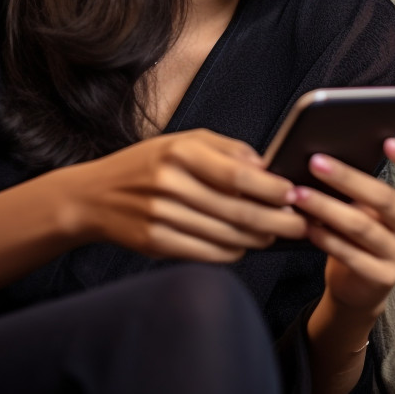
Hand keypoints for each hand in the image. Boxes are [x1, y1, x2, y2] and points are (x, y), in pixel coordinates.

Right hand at [63, 128, 308, 261]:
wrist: (93, 196)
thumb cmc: (148, 164)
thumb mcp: (184, 142)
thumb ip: (228, 150)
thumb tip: (268, 166)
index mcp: (181, 153)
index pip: (238, 174)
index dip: (272, 188)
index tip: (294, 193)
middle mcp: (170, 184)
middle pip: (238, 210)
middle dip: (277, 220)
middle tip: (301, 224)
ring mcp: (161, 216)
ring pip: (227, 235)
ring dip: (259, 238)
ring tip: (276, 233)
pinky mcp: (156, 243)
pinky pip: (208, 253)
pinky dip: (233, 251)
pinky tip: (244, 244)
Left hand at [291, 138, 394, 315]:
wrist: (358, 290)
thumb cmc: (358, 238)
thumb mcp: (364, 211)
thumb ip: (356, 192)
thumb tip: (324, 160)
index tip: (388, 140)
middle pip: (385, 198)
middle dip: (348, 178)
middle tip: (316, 163)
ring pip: (362, 227)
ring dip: (328, 208)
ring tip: (299, 194)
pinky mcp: (382, 278)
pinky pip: (351, 255)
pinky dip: (327, 239)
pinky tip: (306, 227)